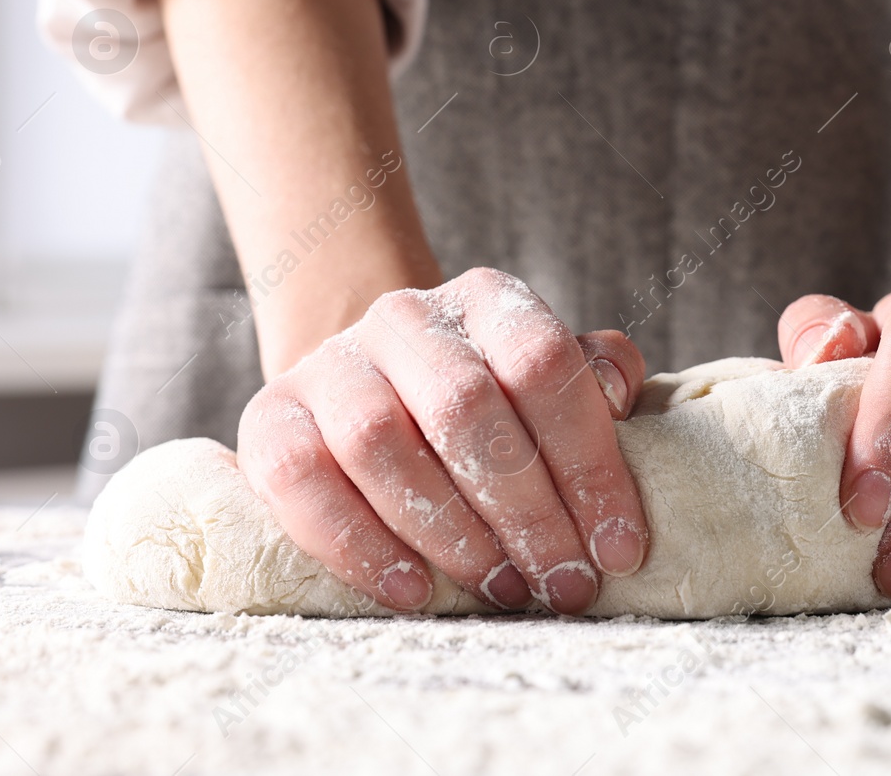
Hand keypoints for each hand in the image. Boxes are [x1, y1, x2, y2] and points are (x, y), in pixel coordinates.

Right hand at [236, 269, 649, 614]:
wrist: (372, 385)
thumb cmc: (488, 399)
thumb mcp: (548, 377)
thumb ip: (595, 377)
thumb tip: (619, 396)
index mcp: (486, 298)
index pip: (543, 365)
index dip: (589, 462)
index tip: (620, 547)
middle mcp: (404, 316)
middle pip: (466, 408)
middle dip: (527, 511)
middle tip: (563, 583)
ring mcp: (330, 362)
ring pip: (378, 443)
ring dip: (451, 533)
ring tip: (502, 589)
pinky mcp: (270, 417)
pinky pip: (300, 480)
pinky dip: (358, 545)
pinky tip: (414, 591)